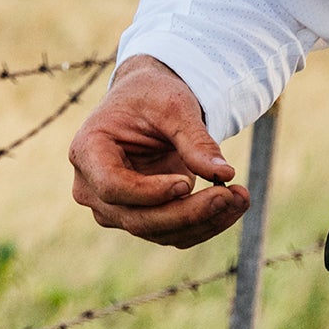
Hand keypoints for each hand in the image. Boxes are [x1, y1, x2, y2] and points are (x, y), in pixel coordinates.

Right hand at [68, 56, 248, 247]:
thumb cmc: (153, 96)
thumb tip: (224, 173)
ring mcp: (114, 208)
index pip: (113, 187)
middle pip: (138, 218)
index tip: (187, 182)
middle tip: (230, 194)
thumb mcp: (173, 106)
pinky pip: (173, 232)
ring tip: (241, 196)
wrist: (148, 103)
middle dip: (188, 212)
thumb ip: (195, 139)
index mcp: (88, 151)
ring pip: (158, 231)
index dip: (150, 192)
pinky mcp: (140, 217)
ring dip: (204, 221)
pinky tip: (234, 205)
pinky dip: (206, 223)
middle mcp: (92, 188)